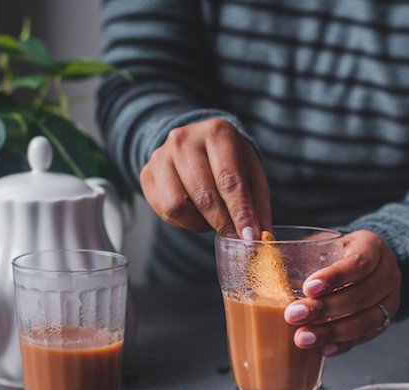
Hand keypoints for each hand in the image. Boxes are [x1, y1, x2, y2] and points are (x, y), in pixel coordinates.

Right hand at [140, 118, 270, 237]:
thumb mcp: (251, 173)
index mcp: (217, 133)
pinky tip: (195, 213)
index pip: (229, 180)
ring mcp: (161, 156)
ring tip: (212, 219)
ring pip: (178, 207)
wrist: (194, 144)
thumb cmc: (228, 161)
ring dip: (199, 223)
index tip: (248, 236)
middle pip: (204, 195)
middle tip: (233, 236)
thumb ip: (257, 204)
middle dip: (222, 222)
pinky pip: (164, 211)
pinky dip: (184, 222)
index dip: (240, 213)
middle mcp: (184, 140)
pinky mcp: (147, 174)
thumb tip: (262, 235)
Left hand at [284, 230, 400, 355]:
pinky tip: (322, 350)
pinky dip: (343, 344)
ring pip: (367, 320)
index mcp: (371, 246)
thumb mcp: (322, 243)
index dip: (335, 277)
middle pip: (362, 294)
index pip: (359, 262)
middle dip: (325, 308)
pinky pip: (366, 337)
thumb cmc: (334, 253)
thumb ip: (297, 251)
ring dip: (332, 332)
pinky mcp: (384, 321)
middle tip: (293, 316)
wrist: (366, 264)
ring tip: (303, 338)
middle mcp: (387, 273)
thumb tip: (253, 255)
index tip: (307, 288)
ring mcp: (390, 299)